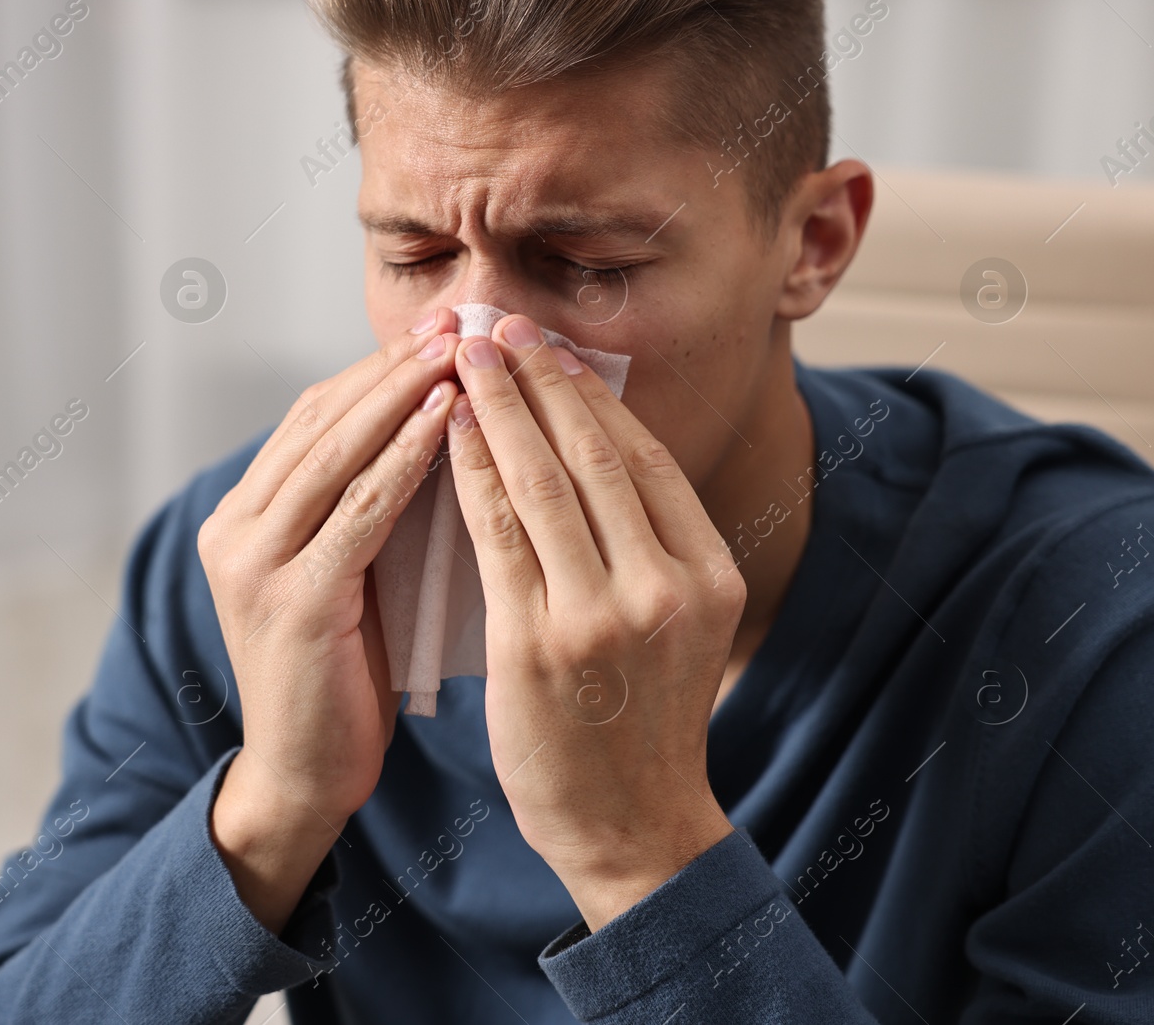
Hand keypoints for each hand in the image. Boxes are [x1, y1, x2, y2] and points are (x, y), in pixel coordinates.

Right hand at [200, 310, 461, 929]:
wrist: (305, 776)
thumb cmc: (342, 675)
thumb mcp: (345, 574)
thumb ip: (365, 508)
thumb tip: (438, 424)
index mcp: (242, 517)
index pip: (313, 417)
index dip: (377, 368)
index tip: (443, 330)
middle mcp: (234, 529)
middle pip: (322, 420)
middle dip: (395, 365)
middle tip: (460, 320)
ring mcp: (254, 564)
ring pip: (338, 453)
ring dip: (404, 394)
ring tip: (462, 352)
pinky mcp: (290, 602)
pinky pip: (360, 511)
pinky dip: (406, 458)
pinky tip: (449, 419)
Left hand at [445, 314, 741, 930]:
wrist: (631, 828)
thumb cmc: (644, 722)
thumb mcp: (681, 625)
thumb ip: (652, 546)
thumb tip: (596, 450)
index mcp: (708, 574)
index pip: (641, 458)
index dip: (589, 392)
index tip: (549, 346)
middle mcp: (665, 587)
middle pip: (593, 455)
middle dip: (538, 379)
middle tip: (496, 324)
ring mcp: (603, 616)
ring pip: (542, 483)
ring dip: (496, 409)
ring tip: (464, 357)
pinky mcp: (539, 645)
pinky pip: (497, 535)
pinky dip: (469, 472)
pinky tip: (445, 431)